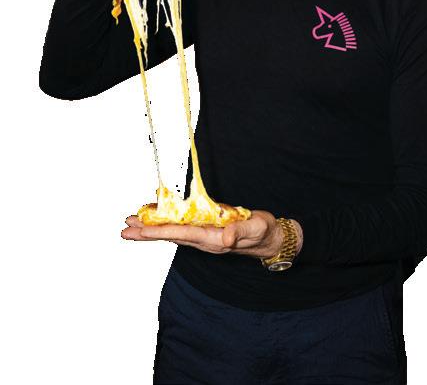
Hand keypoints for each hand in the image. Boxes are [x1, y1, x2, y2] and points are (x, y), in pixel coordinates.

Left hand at [121, 209, 302, 258]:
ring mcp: (203, 237)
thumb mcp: (256, 228)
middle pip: (170, 236)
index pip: (180, 234)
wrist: (269, 239)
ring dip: (151, 229)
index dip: (159, 231)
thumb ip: (241, 231)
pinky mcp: (206, 230)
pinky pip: (180, 228)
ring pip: (172, 233)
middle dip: (146, 233)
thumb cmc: (263, 232)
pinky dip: (165, 223)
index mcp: (213, 239)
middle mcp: (204, 240)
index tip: (140, 229)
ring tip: (131, 224)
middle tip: (125, 229)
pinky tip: (154, 218)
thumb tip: (226, 237)